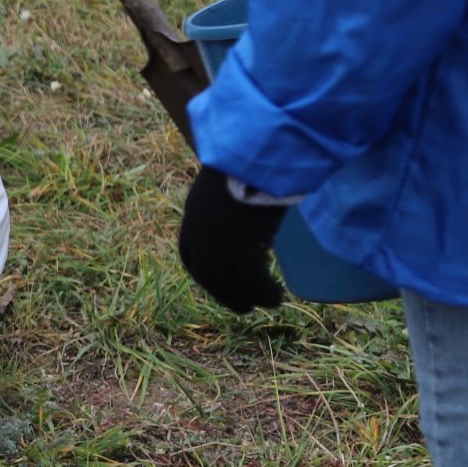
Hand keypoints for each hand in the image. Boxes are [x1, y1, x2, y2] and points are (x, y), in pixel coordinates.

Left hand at [179, 166, 286, 312]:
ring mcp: (220, 248)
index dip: (205, 276)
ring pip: (234, 285)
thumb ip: (223, 216)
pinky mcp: (243, 252)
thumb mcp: (222, 193)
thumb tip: (244, 231)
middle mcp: (201, 240)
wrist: (251, 160)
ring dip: (252, 298)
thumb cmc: (243, 167)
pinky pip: (254, 283)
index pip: (190, 259)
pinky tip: (277, 296)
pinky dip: (265, 293)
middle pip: (210, 278)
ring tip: (270, 301)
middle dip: (227, 295)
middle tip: (244, 306)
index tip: (219, 285)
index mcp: (192, 222)